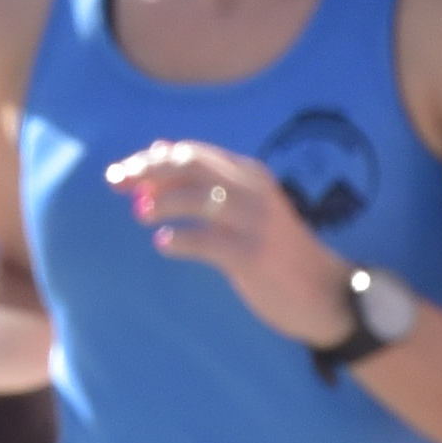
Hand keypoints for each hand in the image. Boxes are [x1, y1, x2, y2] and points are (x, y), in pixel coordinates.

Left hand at [106, 137, 348, 345]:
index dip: (150, 160)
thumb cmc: (277, 249)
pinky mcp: (255, 256)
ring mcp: (256, 222)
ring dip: (163, 201)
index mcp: (249, 174)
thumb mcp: (246, 206)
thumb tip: (158, 148)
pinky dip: (182, 239)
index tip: (119, 174)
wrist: (326, 294)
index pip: (191, 153)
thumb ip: (207, 180)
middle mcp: (253, 190)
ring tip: (140, 214)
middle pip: (191, 164)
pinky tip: (164, 244)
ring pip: (199, 197)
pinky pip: (210, 242)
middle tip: (115, 183)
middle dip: (147, 170)